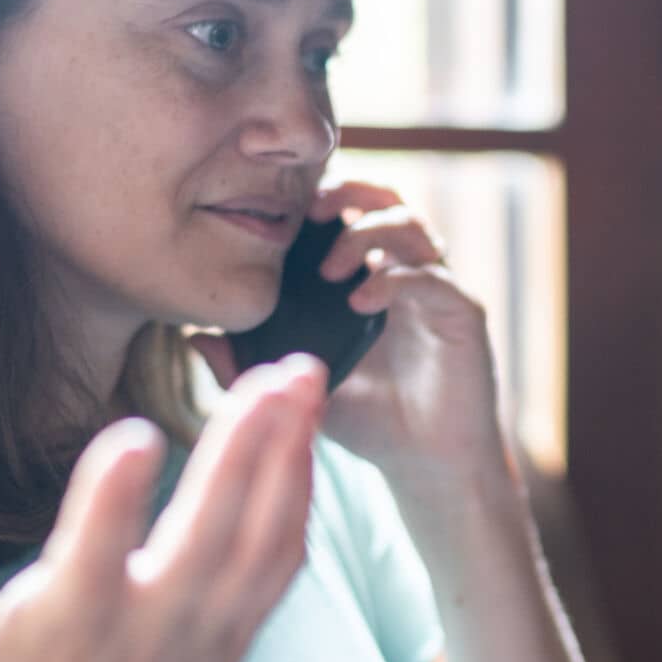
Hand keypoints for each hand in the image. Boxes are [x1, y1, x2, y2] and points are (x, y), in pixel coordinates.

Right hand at [0, 354, 328, 661]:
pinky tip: (306, 447)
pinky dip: (298, 505)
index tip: (135, 430)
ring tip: (309, 378)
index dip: (113, 493)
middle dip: (249, 446)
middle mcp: (147, 634)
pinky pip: (279, 569)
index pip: (92, 550)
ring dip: (292, 458)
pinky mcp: (227, 649)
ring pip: (263, 540)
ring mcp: (199, 642)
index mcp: (65, 627)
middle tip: (282, 366)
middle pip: (211, 531)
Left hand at [192, 179, 508, 494]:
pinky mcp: (464, 313)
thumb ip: (252, 366)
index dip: (323, 198)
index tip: (282, 211)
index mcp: (373, 278)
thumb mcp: (302, 390)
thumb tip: (196, 338)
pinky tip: (362, 301)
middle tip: (311, 214)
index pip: (352, 212)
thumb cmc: (370, 424)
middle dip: (349, 194)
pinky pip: (433, 276)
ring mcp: (438, 290)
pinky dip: (395, 278)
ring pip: (414, 225)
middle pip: (388, 200)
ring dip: (368, 233)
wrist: (427, 467)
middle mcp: (409, 274)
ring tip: (332, 267)